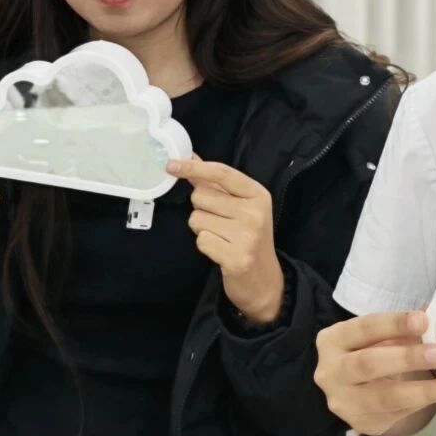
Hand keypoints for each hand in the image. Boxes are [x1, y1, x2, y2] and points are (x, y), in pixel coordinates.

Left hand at [167, 156, 282, 323]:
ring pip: (196, 219)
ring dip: (202, 228)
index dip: (194, 167)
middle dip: (201, 207)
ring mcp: (247, 236)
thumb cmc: (248, 236)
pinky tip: (221, 250)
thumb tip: (190, 157)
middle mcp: (255, 213)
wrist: (264, 279)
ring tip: (221, 236)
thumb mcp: (241, 205)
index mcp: (258, 194)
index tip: (171, 165)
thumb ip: (216, 183)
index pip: (221, 173)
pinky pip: (201, 240)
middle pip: (201, 196)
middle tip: (219, 221)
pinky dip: (205, 245)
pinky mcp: (236, 258)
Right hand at [314, 310, 435, 435]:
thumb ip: (409, 331)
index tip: (424, 321)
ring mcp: (344, 402)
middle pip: (369, 364)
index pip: (365, 328)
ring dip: (423, 391)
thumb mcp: (380, 336)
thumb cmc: (366, 351)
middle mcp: (331, 372)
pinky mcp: (362, 424)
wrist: (346, 388)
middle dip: (408, 358)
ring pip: (384, 398)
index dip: (394, 324)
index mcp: (333, 340)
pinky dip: (422, 403)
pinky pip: (396, 414)